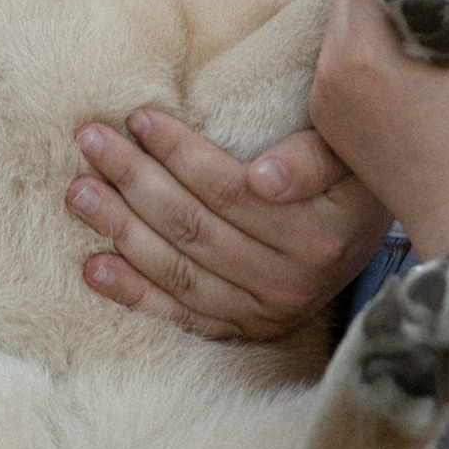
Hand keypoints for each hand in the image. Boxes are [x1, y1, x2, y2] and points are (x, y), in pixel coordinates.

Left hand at [65, 111, 388, 339]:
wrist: (369, 236)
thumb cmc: (352, 176)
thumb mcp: (350, 154)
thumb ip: (312, 158)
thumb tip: (263, 178)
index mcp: (319, 234)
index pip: (230, 191)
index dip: (180, 153)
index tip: (138, 117)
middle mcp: (291, 282)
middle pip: (194, 228)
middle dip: (134, 180)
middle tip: (89, 140)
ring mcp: (264, 313)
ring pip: (179, 270)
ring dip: (121, 231)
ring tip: (79, 193)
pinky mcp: (243, 331)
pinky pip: (181, 314)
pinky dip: (134, 293)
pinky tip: (94, 269)